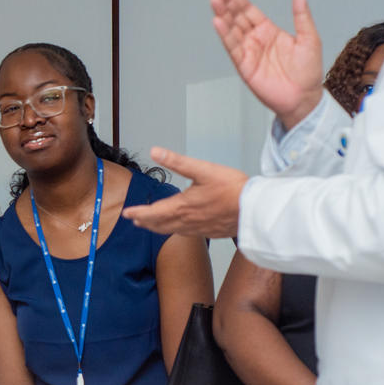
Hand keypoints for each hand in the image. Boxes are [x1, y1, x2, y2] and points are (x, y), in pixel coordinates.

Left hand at [121, 148, 247, 237]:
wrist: (256, 210)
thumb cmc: (233, 189)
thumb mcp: (203, 169)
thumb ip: (177, 161)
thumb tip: (155, 151)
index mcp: (183, 206)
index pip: (153, 212)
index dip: (138, 213)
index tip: (127, 213)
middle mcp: (188, 220)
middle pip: (160, 224)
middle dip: (146, 221)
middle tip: (135, 220)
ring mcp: (199, 228)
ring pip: (172, 230)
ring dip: (159, 228)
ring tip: (151, 226)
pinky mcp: (211, 232)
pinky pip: (187, 234)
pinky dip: (176, 231)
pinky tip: (179, 229)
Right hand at [211, 0, 323, 128]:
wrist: (305, 97)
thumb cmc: (308, 71)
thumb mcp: (309, 38)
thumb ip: (301, 15)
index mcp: (268, 31)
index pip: (249, 10)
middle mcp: (255, 40)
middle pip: (237, 17)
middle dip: (227, 3)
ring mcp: (248, 52)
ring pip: (232, 30)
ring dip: (222, 15)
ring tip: (214, 0)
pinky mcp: (244, 66)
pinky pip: (233, 48)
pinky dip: (225, 35)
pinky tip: (218, 22)